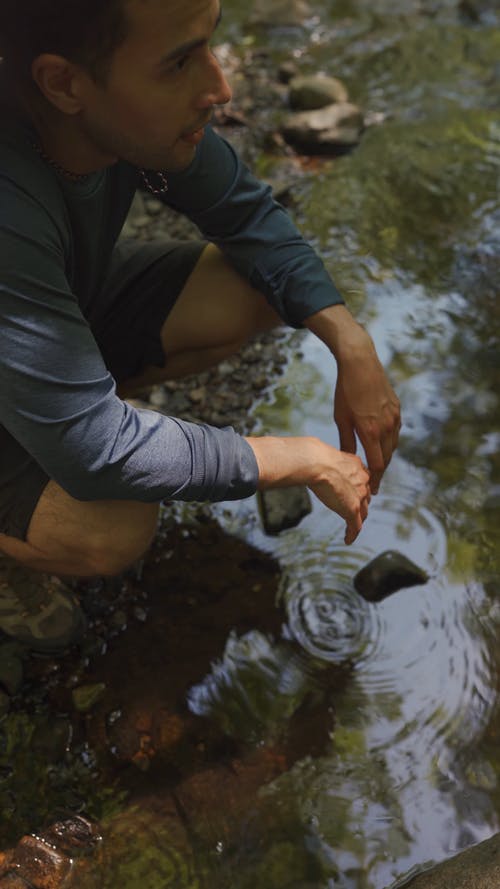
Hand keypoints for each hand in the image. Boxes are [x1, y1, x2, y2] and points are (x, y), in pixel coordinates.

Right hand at [245, 435, 370, 544]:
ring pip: (362, 512)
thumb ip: (318, 458)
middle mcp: (362, 480)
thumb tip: (298, 453)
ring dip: (357, 519)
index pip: (362, 480)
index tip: (354, 493)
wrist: (314, 461)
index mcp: (355, 465)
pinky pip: (355, 526)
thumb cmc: (312, 455)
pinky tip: (348, 540)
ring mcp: (358, 496)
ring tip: (352, 527)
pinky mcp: (351, 509)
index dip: (358, 488)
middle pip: (365, 496)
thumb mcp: (320, 454)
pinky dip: (352, 534)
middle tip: (355, 511)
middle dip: (361, 504)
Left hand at [305, 305, 400, 492]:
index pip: (377, 465)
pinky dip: (390, 443)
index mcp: (371, 431)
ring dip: (386, 459)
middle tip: (374, 486)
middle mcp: (387, 427)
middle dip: (380, 473)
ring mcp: (394, 417)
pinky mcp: (397, 409)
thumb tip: (348, 459)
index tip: (371, 491)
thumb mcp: (341, 418)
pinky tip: (383, 446)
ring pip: (393, 446)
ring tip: (377, 469)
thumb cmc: (346, 391)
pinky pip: (395, 432)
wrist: (361, 363)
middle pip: (387, 458)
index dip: (374, 480)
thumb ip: (346, 441)